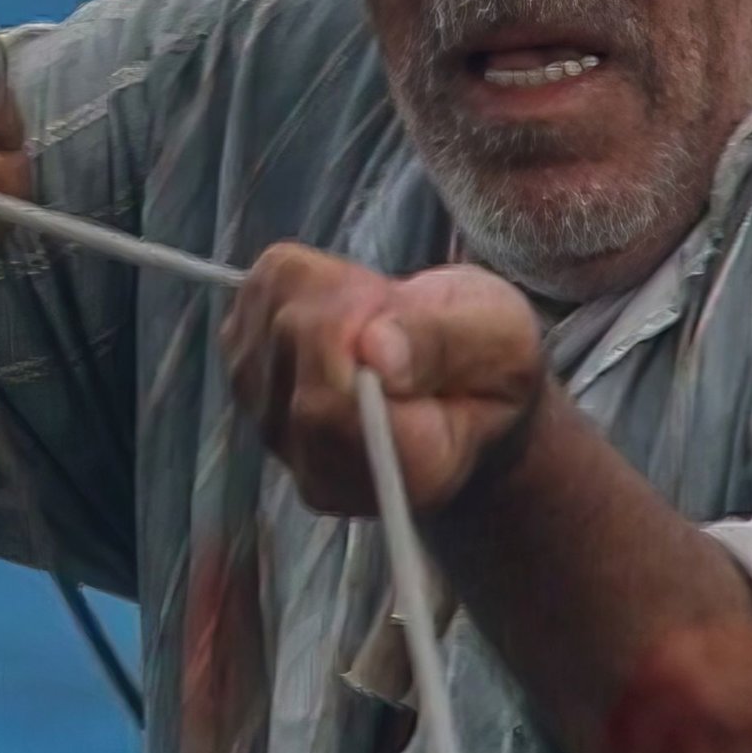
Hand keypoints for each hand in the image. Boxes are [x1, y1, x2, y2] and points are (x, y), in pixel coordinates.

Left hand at [221, 243, 545, 514]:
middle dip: (343, 296)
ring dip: (321, 289)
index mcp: (410, 467)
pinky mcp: (248, 385)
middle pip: (295, 342)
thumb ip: (446, 344)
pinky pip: (252, 302)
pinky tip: (334, 310)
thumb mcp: (502, 336)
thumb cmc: (489, 364)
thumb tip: (373, 349)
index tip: (388, 305)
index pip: (331, 403)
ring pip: (269, 316)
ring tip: (371, 313)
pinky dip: (293, 284)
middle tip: (393, 306)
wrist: (456, 390)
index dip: (349, 332)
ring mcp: (278, 433)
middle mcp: (329, 466)